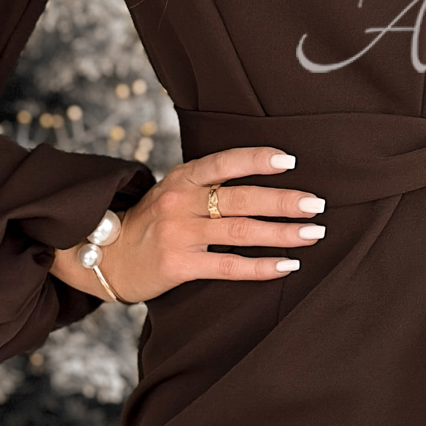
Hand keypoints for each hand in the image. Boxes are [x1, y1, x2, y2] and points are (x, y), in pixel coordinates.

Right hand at [51, 146, 326, 303]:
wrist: (108, 257)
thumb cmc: (154, 221)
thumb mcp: (175, 192)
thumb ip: (209, 184)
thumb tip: (267, 177)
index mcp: (182, 179)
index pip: (223, 163)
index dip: (257, 159)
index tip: (290, 161)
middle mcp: (180, 202)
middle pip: (241, 199)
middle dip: (284, 201)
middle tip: (317, 204)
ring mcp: (178, 234)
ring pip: (240, 231)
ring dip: (282, 233)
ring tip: (313, 233)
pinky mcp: (178, 265)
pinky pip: (228, 266)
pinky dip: (261, 266)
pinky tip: (287, 265)